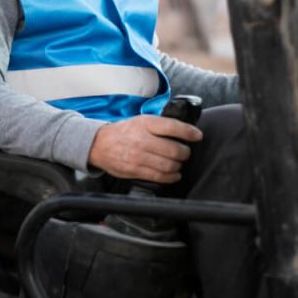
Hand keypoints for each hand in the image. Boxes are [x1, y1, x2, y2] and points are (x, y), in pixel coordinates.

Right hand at [88, 115, 202, 183]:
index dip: (189, 132)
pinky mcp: (136, 170)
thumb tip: (184, 131)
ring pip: (169, 165)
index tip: (197, 136)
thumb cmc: (124, 132)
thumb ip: (160, 125)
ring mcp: (139, 156)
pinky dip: (172, 177)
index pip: (173, 127)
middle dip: (185, 152)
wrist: (99, 144)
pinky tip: (174, 174)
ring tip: (178, 163)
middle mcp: (142, 139)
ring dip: (179, 166)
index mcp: (145, 123)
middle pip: (175, 150)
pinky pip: (160, 176)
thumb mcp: (141, 120)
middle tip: (185, 152)